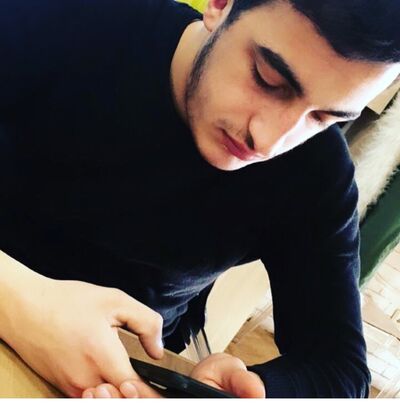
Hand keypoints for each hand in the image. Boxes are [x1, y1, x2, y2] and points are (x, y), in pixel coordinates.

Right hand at [3, 276, 163, 396]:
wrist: (26, 307)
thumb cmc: (67, 302)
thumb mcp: (115, 300)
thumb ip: (146, 323)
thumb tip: (157, 350)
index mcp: (102, 357)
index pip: (136, 392)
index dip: (152, 394)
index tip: (162, 390)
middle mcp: (86, 380)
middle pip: (120, 400)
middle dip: (136, 394)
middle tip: (146, 382)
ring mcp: (72, 387)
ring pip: (104, 400)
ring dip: (119, 393)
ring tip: (129, 379)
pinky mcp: (62, 386)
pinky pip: (89, 396)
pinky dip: (103, 391)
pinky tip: (109, 377)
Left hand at [80, 352, 264, 397]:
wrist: (216, 385)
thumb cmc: (224, 382)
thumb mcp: (234, 377)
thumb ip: (242, 384)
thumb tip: (256, 393)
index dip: (145, 401)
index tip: (128, 385)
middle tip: (100, 390)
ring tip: (93, 392)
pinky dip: (111, 402)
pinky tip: (94, 394)